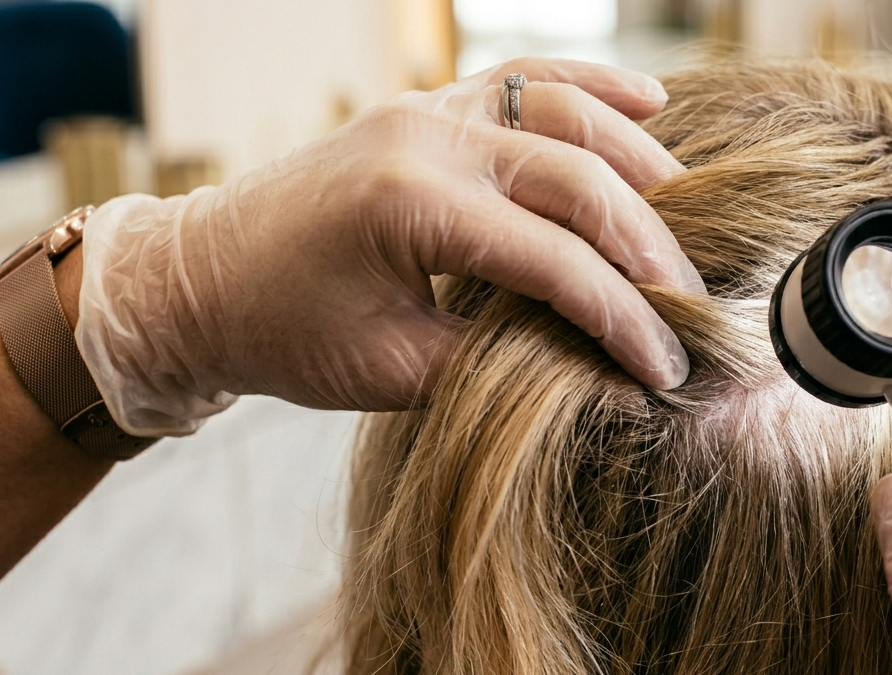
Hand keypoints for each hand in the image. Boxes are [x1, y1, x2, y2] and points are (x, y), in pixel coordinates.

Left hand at [76, 58, 702, 435]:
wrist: (200, 280)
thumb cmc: (285, 331)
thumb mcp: (392, 372)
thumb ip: (502, 364)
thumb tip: (603, 378)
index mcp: (412, 206)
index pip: (556, 264)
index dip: (624, 320)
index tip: (666, 368)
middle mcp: (427, 139)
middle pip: (578, 180)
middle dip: (648, 246)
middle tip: (691, 303)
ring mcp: (428, 110)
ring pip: (566, 110)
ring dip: (636, 160)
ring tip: (687, 215)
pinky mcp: (428, 105)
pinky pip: (527, 78)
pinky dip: (594, 85)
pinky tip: (650, 102)